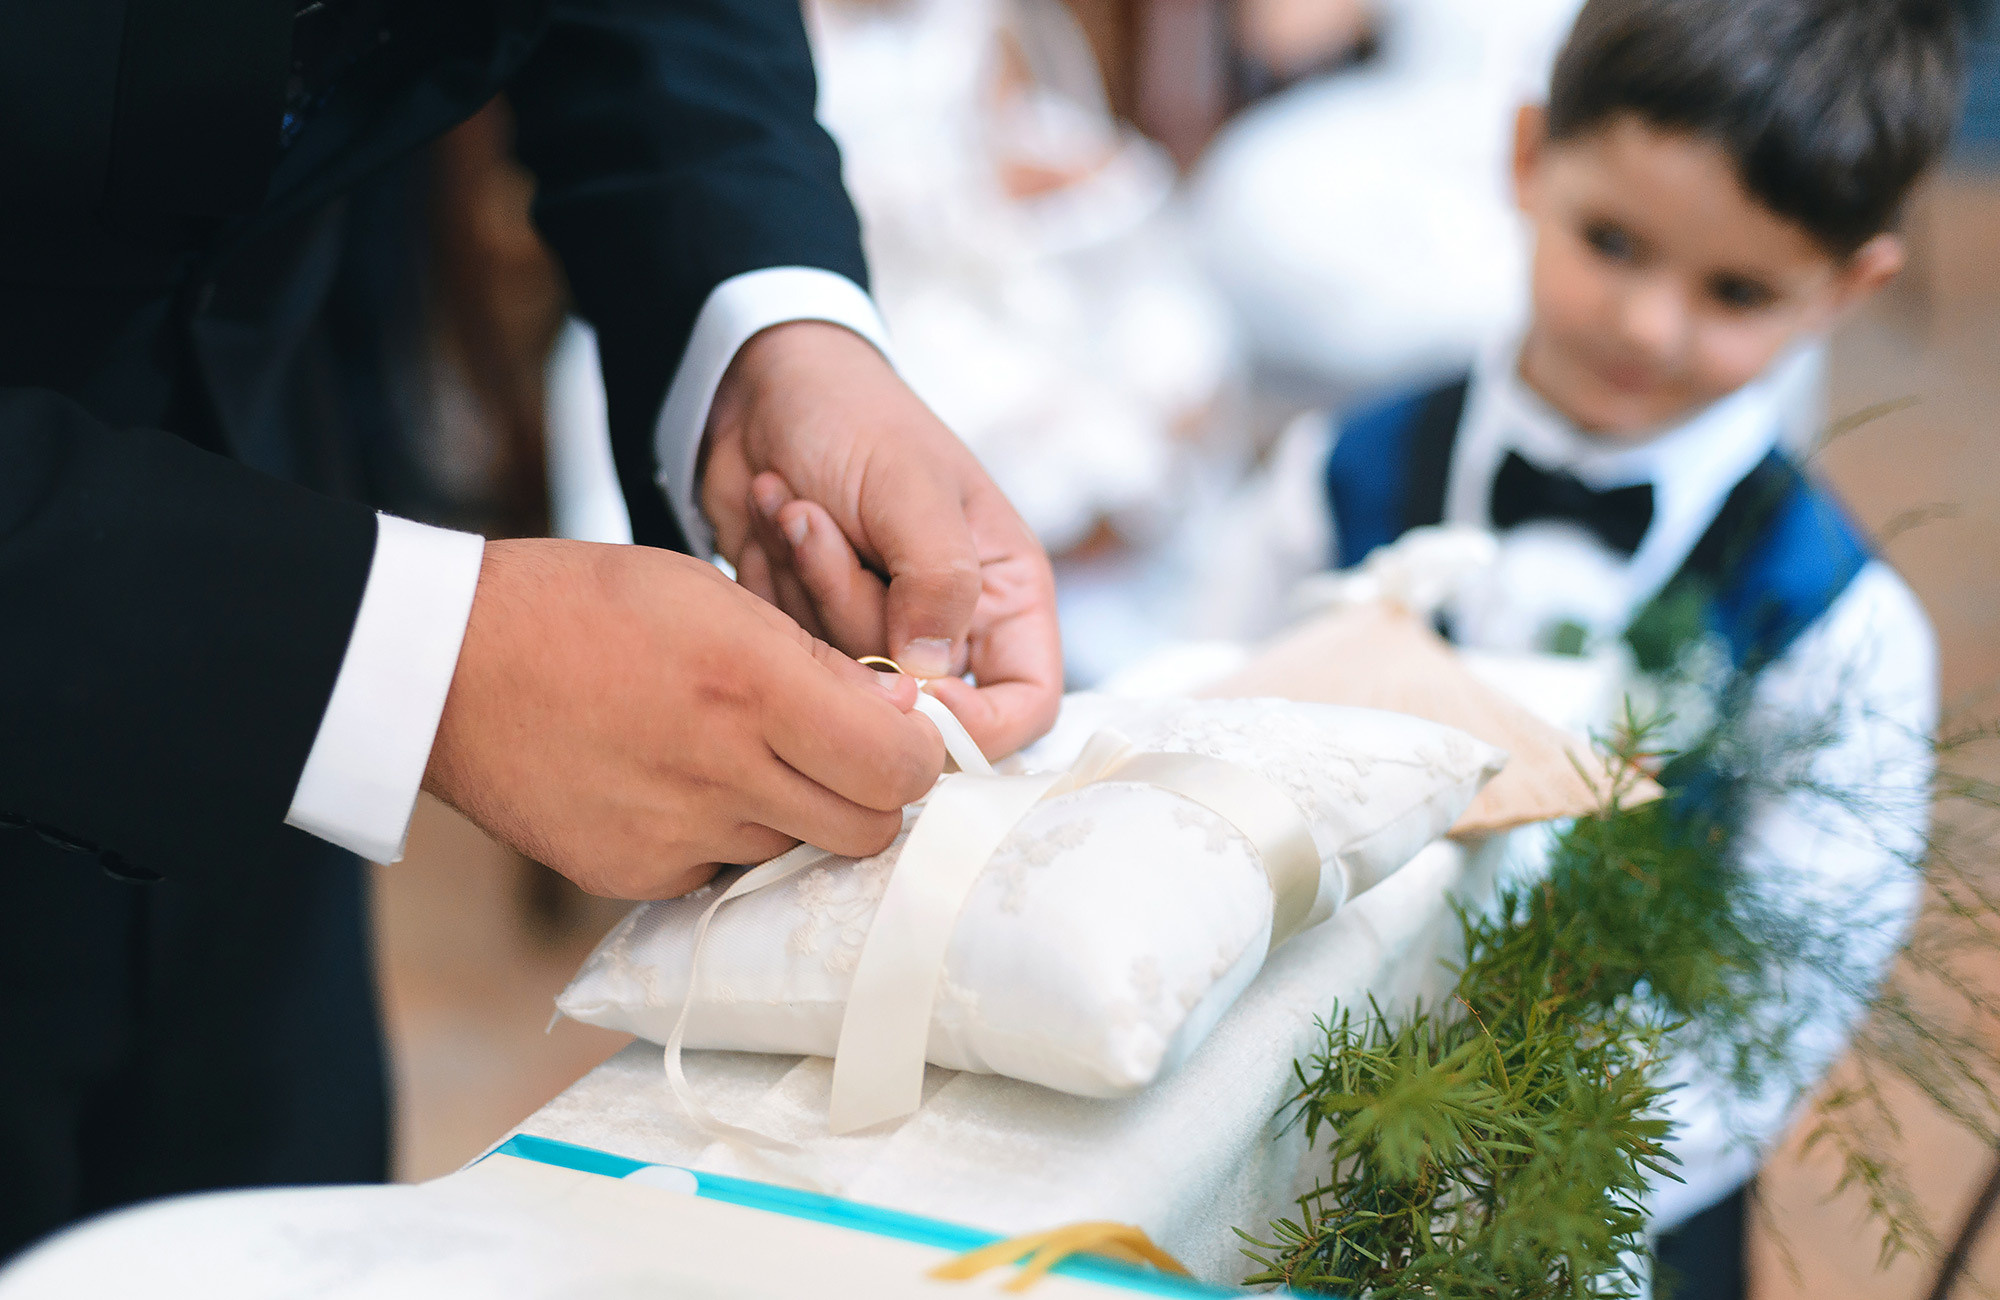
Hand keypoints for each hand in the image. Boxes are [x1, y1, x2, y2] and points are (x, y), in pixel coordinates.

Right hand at [422, 539, 945, 898]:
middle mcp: (724, 769)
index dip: (914, 754)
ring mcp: (678, 833)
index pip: (899, 767)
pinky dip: (722, 836)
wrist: (447, 666)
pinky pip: (720, 870)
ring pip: (797, 850)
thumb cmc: (585, 606)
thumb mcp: (712, 594)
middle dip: (871, 796)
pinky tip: (675, 782)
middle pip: (868, 830)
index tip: (895, 732)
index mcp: (753, 683)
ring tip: (736, 754)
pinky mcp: (635, 875)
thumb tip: (901, 717)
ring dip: (794, 813)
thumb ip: (815, 662)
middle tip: (838, 754)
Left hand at [702, 321, 1061, 757]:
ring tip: (793, 506)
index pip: (1025, 707)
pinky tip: (774, 522)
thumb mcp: (907, 486)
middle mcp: (950, 626)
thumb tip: (928, 674)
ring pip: (845, 684)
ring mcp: (878, 634)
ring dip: (802, 592)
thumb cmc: (853, 416)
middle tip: (815, 524)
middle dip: (851, 614)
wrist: (757, 386)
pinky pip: (791, 664)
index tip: (907, 687)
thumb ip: (937, 582)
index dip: (974, 724)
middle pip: (915, 701)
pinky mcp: (815, 633)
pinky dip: (771, 593)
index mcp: (1006, 594)